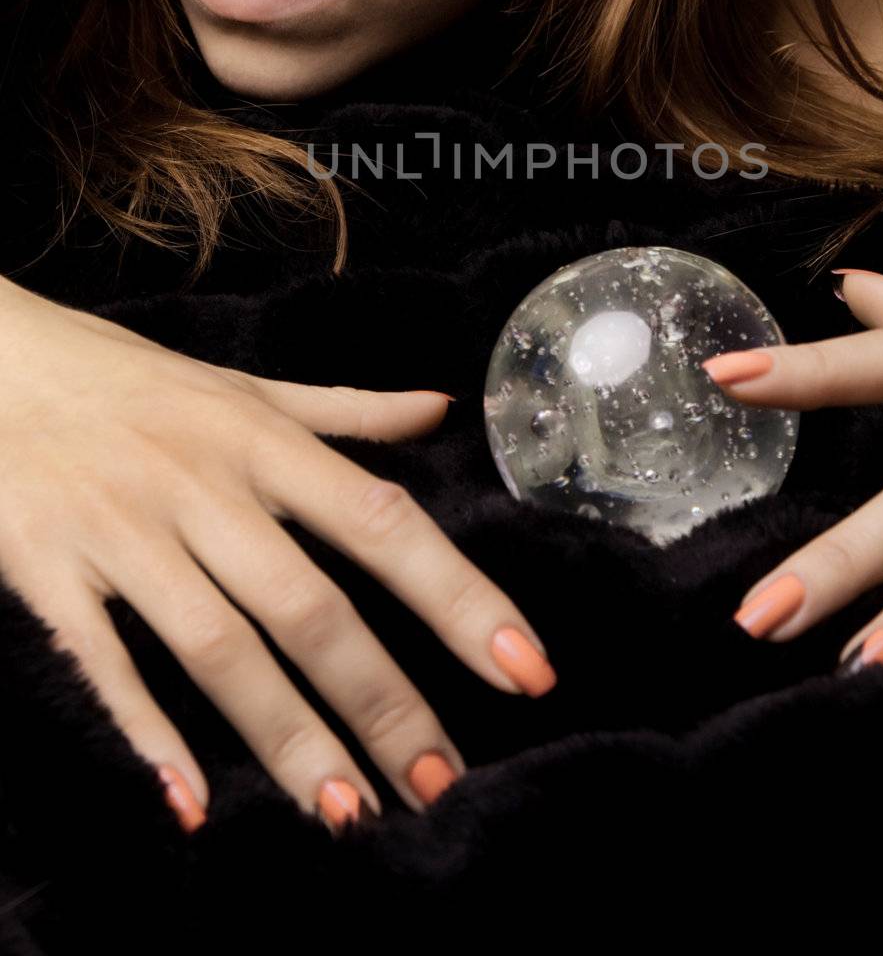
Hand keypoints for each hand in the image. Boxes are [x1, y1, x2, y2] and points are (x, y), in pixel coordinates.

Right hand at [0, 274, 555, 832]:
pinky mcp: (47, 569)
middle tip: (441, 783)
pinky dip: (147, 730)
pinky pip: (104, 660)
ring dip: (287, 736)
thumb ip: (345, 409)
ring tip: (347, 814)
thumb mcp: (242, 384)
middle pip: (308, 607)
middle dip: (384, 701)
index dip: (459, 597)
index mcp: (262, 441)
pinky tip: (193, 801)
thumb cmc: (127, 379)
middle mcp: (204, 487)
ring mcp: (124, 531)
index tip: (525, 667)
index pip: (382, 523)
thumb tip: (440, 409)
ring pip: (220, 648)